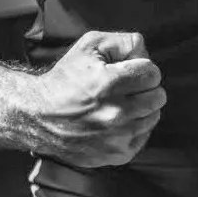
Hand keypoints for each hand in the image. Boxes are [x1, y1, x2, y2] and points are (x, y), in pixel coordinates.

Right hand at [33, 31, 165, 167]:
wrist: (39, 116)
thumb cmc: (65, 79)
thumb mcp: (89, 46)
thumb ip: (123, 41)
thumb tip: (144, 51)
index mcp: (109, 84)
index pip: (152, 73)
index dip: (141, 68)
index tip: (128, 71)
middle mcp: (116, 113)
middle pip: (158, 96)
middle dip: (145, 87)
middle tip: (125, 87)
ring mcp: (118, 137)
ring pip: (153, 116)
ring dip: (142, 107)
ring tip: (120, 103)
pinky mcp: (117, 155)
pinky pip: (144, 136)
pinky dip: (136, 127)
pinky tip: (118, 120)